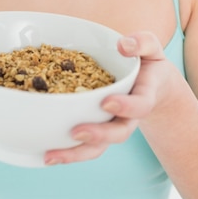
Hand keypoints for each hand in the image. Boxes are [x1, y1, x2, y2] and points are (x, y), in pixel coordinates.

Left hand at [44, 31, 174, 165]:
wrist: (152, 84)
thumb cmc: (147, 62)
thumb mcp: (150, 47)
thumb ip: (141, 43)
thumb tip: (123, 45)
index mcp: (144, 95)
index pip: (140, 105)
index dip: (126, 106)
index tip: (107, 101)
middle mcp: (129, 116)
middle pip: (118, 132)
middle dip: (98, 134)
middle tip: (77, 132)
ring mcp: (113, 125)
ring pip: (99, 146)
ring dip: (76, 153)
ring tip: (51, 155)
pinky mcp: (99, 128)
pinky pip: (86, 145)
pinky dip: (68, 152)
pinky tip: (46, 154)